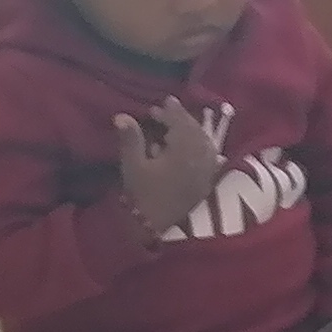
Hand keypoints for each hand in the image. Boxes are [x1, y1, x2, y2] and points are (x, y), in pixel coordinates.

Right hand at [112, 97, 228, 234]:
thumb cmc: (144, 197)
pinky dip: (199, 145)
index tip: (163, 102)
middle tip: (167, 110)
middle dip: (181, 119)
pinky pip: (209, 155)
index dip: (172, 112)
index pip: (181, 124)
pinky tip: (189, 146)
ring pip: (203, 142)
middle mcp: (202, 157)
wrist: (159, 229)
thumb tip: (122, 115)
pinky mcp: (209, 181)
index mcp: (185, 151)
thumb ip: (130, 140)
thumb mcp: (133, 166)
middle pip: (195, 131)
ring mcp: (208, 170)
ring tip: (175, 126)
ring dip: (191, 130)